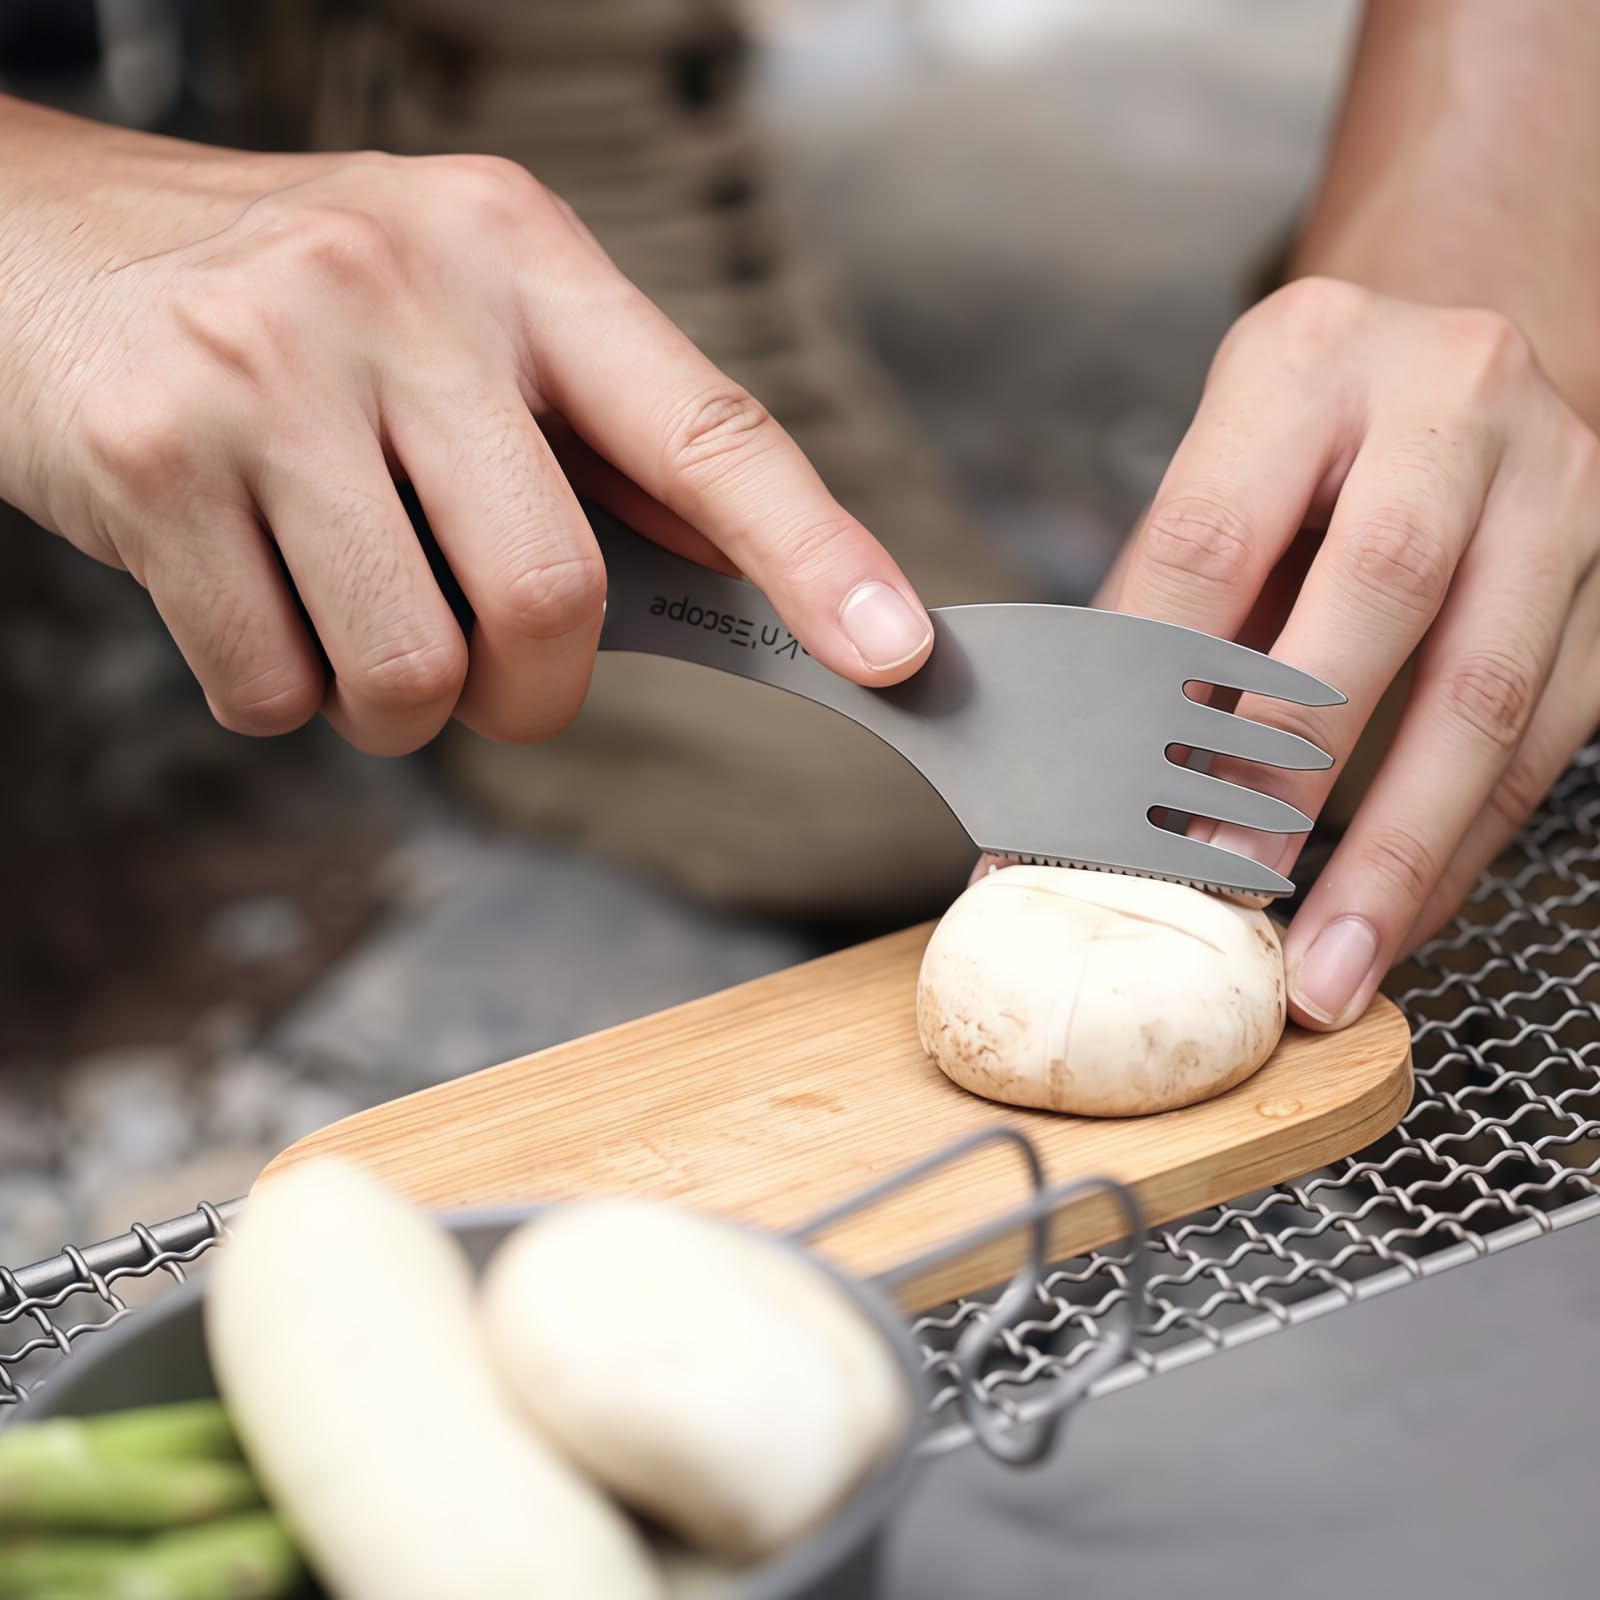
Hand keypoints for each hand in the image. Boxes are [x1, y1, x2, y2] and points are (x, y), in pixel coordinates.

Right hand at [0, 112, 932, 755]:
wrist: (31, 239)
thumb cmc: (287, 303)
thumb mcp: (458, 314)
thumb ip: (595, 439)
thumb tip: (745, 570)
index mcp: (515, 253)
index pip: (704, 426)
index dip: (815, 552)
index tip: (896, 651)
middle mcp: (399, 294)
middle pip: (554, 597)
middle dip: (534, 691)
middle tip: (494, 673)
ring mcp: (265, 374)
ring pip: (412, 671)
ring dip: (401, 704)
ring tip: (353, 618)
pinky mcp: (149, 462)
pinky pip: (276, 688)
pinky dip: (285, 691)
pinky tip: (249, 596)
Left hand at [1097, 277, 1599, 1029]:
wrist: (1448, 372)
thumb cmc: (1304, 448)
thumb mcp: (1217, 482)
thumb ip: (1158, 619)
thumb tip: (1072, 796)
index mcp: (1305, 359)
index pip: (1206, 542)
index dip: (1147, 693)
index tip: (1099, 821)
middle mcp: (1450, 396)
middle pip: (1375, 597)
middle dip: (1290, 772)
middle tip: (1224, 895)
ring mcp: (1558, 482)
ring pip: (1486, 689)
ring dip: (1398, 850)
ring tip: (1325, 966)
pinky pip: (1549, 739)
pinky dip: (1463, 845)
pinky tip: (1398, 918)